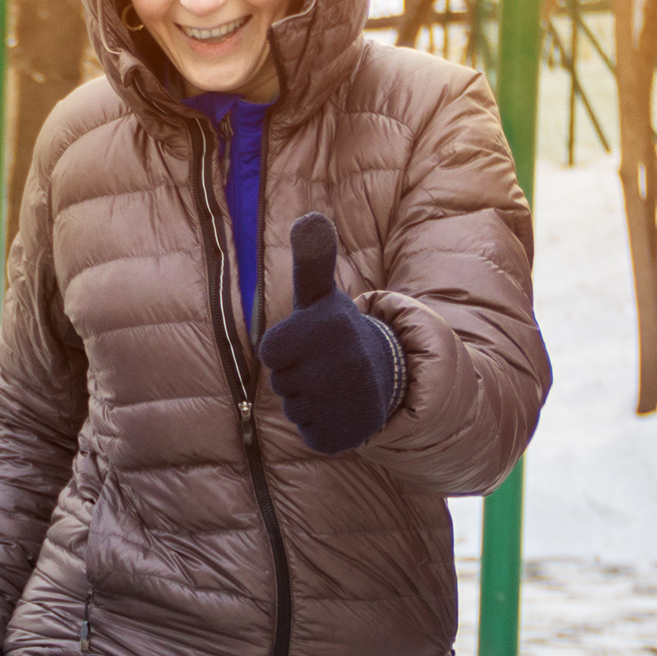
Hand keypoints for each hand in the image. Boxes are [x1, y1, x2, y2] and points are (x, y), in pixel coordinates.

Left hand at [254, 212, 401, 454]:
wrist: (386, 375)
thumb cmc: (335, 334)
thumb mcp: (321, 297)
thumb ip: (311, 261)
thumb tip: (311, 219)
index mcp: (330, 327)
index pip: (270, 352)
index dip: (284, 348)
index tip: (310, 341)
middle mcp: (343, 365)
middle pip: (280, 382)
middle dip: (296, 375)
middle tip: (325, 365)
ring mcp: (348, 404)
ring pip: (295, 409)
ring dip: (307, 401)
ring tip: (335, 387)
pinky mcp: (348, 437)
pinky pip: (311, 434)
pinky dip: (320, 427)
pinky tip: (340, 411)